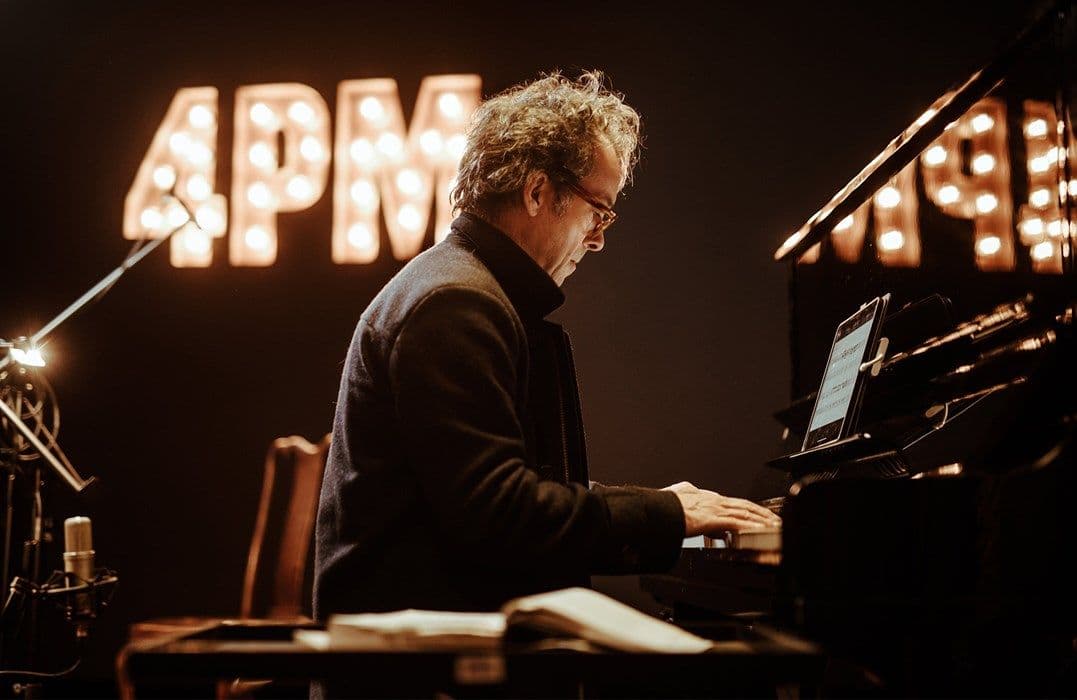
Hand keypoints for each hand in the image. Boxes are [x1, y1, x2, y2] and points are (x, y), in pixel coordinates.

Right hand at [663, 481, 780, 536]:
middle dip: (762, 513)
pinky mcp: (713, 519)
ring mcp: (715, 509)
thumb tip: (687, 489)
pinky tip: (760, 531)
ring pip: (745, 513)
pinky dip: (751, 527)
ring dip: (762, 520)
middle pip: (745, 505)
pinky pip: (737, 523)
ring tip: (774, 526)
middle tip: (775, 519)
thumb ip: (686, 493)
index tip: (759, 513)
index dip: (749, 507)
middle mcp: (714, 500)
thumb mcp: (677, 495)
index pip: (734, 502)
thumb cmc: (664, 505)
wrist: (658, 509)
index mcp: (706, 497)